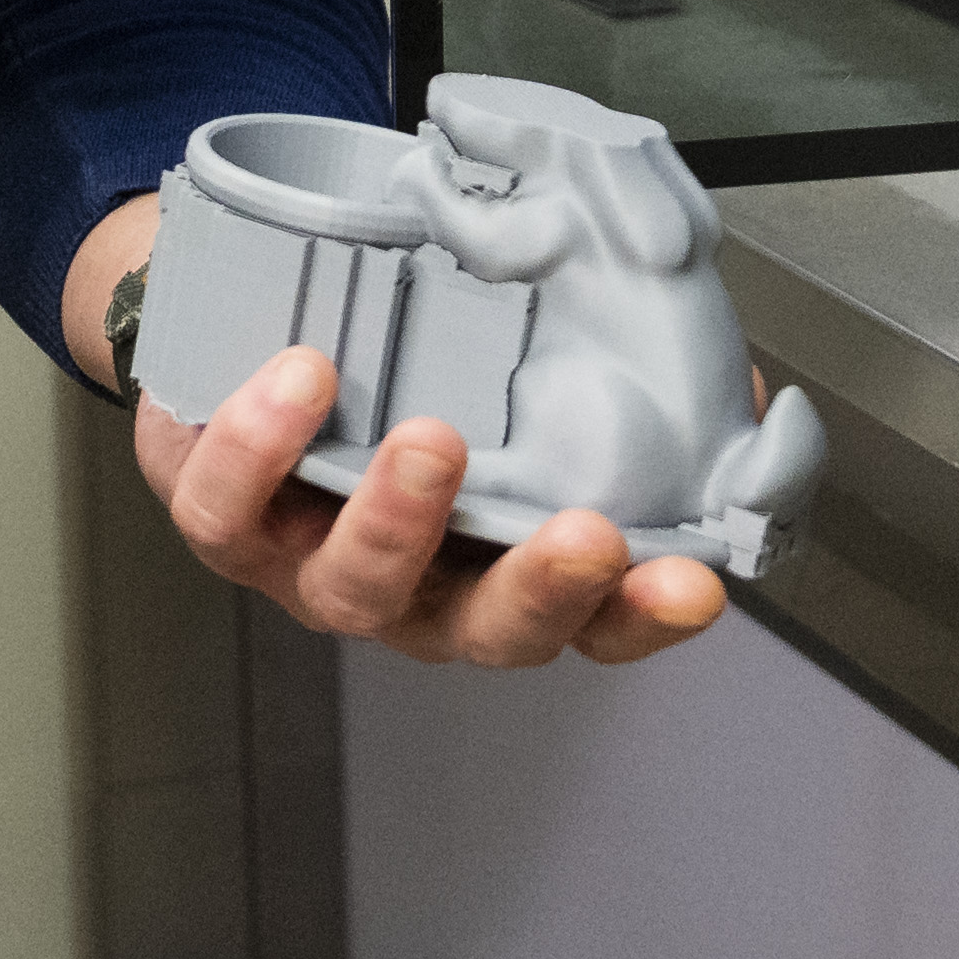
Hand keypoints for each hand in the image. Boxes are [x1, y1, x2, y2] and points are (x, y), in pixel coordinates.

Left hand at [111, 203, 729, 670]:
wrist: (258, 330)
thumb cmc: (409, 369)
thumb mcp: (530, 371)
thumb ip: (632, 382)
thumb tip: (736, 390)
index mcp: (501, 565)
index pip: (593, 621)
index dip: (643, 615)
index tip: (694, 583)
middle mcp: (417, 589)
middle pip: (485, 629)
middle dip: (542, 589)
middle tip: (587, 536)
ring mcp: (315, 564)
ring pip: (353, 585)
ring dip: (398, 520)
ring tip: (430, 441)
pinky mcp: (222, 515)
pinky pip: (228, 506)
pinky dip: (260, 448)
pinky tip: (300, 379)